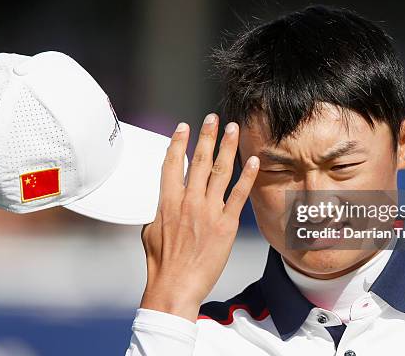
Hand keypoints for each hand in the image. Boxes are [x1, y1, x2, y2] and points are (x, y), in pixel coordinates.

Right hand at [140, 113, 259, 321]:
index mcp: (167, 202)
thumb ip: (158, 213)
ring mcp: (208, 211)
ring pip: (219, 171)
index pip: (172, 163)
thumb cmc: (161, 264)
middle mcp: (188, 201)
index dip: (178, 142)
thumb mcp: (150, 232)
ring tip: (233, 128)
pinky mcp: (226, 225)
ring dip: (227, 146)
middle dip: (206, 136)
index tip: (184, 127)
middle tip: (213, 118)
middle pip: (198, 160)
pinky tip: (254, 160)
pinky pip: (239, 195)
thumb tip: (162, 204)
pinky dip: (247, 176)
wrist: (175, 286)